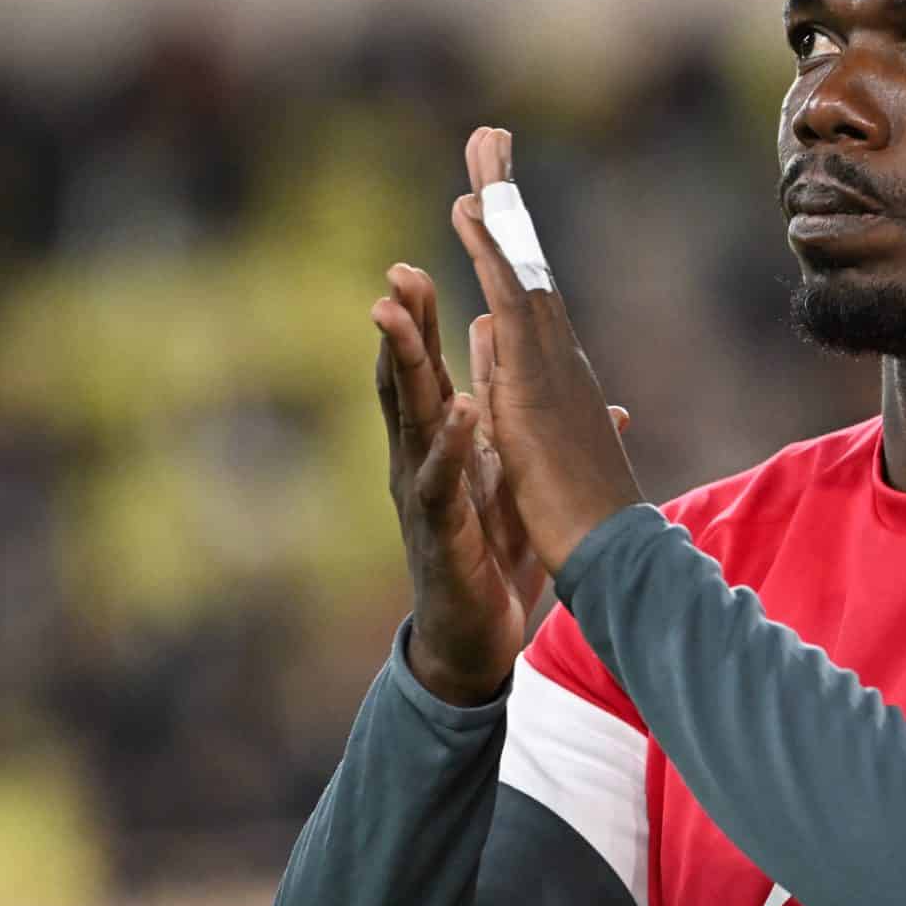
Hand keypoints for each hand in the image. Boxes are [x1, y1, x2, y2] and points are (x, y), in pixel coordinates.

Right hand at [372, 253, 631, 705]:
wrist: (476, 639)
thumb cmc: (488, 556)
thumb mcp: (500, 478)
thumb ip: (503, 424)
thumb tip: (511, 378)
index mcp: (438, 445)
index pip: (426, 371)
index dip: (420, 321)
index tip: (415, 266)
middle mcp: (420, 461)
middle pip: (406, 381)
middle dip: (402, 326)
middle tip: (396, 272)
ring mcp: (423, 494)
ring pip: (409, 420)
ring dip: (402, 366)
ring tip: (394, 318)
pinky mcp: (441, 532)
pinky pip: (442, 482)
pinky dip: (453, 444)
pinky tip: (462, 409)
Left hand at [449, 125, 646, 579]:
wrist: (614, 551)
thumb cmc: (581, 509)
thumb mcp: (534, 437)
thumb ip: (513, 385)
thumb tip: (492, 338)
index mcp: (552, 369)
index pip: (524, 287)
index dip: (507, 235)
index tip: (488, 186)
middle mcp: (555, 352)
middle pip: (524, 257)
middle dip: (505, 196)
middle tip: (488, 136)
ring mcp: (549, 360)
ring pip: (520, 264)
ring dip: (499, 204)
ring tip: (480, 149)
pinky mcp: (533, 377)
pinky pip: (508, 298)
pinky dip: (490, 250)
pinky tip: (467, 212)